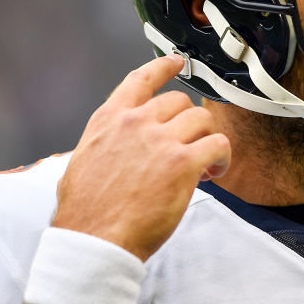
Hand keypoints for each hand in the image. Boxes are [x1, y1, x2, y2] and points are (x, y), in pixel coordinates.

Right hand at [53, 55, 230, 260]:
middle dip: (187, 124)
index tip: (177, 62)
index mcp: (109, 120)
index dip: (164, 67)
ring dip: (206, 139)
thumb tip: (115, 149)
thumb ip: (105, 144)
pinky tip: (213, 173)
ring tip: (204, 165)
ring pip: (201, 119)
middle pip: (179, 101)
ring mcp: (160, 141)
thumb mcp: (81, 163)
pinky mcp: (183, 163)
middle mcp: (135, 123)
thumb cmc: (86, 213)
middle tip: (188, 148)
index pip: (141, 79)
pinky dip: (222, 157)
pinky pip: (218, 144)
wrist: (95, 241)